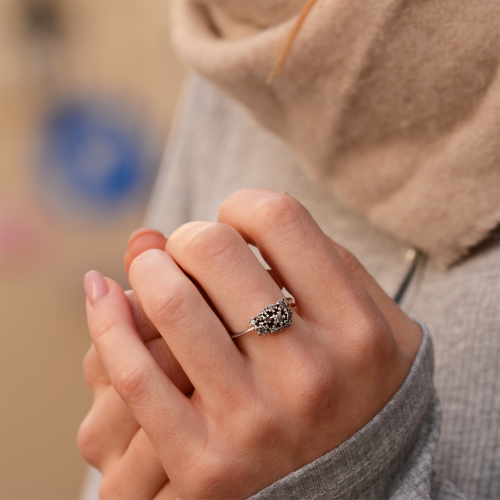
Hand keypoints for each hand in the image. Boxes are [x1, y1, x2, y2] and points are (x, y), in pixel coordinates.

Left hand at [83, 190, 421, 499]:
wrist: (354, 490)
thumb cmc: (356, 390)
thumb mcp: (379, 325)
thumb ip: (331, 261)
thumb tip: (243, 214)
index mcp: (357, 328)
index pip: (279, 218)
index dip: (242, 205)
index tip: (234, 224)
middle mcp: (312, 373)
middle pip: (215, 250)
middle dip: (190, 236)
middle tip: (191, 250)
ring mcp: (256, 421)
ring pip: (171, 302)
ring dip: (148, 268)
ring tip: (152, 269)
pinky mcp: (206, 464)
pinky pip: (136, 375)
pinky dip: (107, 321)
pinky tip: (103, 294)